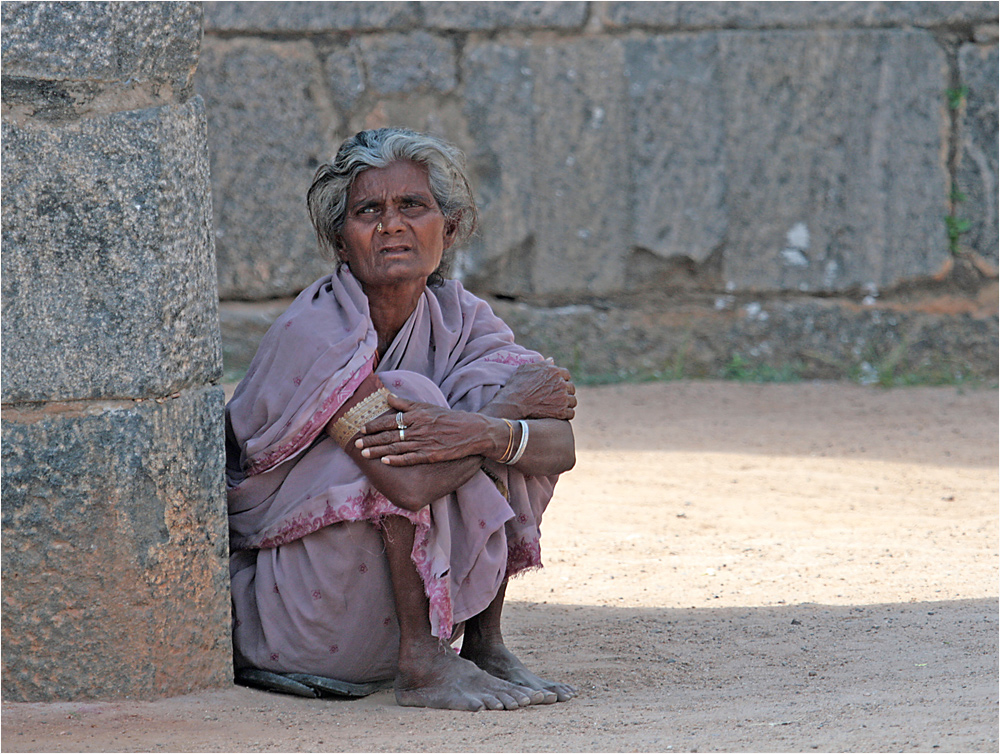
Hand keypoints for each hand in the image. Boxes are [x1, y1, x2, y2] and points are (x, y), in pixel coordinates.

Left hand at [355, 394, 491, 465]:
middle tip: (356, 444)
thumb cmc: (450, 418)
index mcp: (418, 414)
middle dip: (371, 440)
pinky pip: (411, 458)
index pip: (391, 420)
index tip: (362, 429)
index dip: (375, 425)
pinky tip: (385, 461)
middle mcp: (419, 428)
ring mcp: (425, 442)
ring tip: (364, 453)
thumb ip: (406, 403)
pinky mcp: (432, 454)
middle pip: (390, 434)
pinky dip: (397, 459)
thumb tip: (388, 397)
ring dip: (378, 450)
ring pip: (397, 447)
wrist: (473, 430)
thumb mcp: (428, 406)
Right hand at [487, 359, 576, 420]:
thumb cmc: (516, 385)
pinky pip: (571, 413)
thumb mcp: (525, 368)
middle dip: (565, 392)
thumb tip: (552, 360)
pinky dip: (566, 414)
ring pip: (573, 401)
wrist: (512, 403)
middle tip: (556, 397)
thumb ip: (541, 364)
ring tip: (558, 406)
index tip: (555, 385)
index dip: (561, 380)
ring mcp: (562, 398)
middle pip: (571, 387)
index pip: (566, 374)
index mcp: (554, 371)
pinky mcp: (561, 412)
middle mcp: (561, 384)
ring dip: (567, 404)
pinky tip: (558, 414)